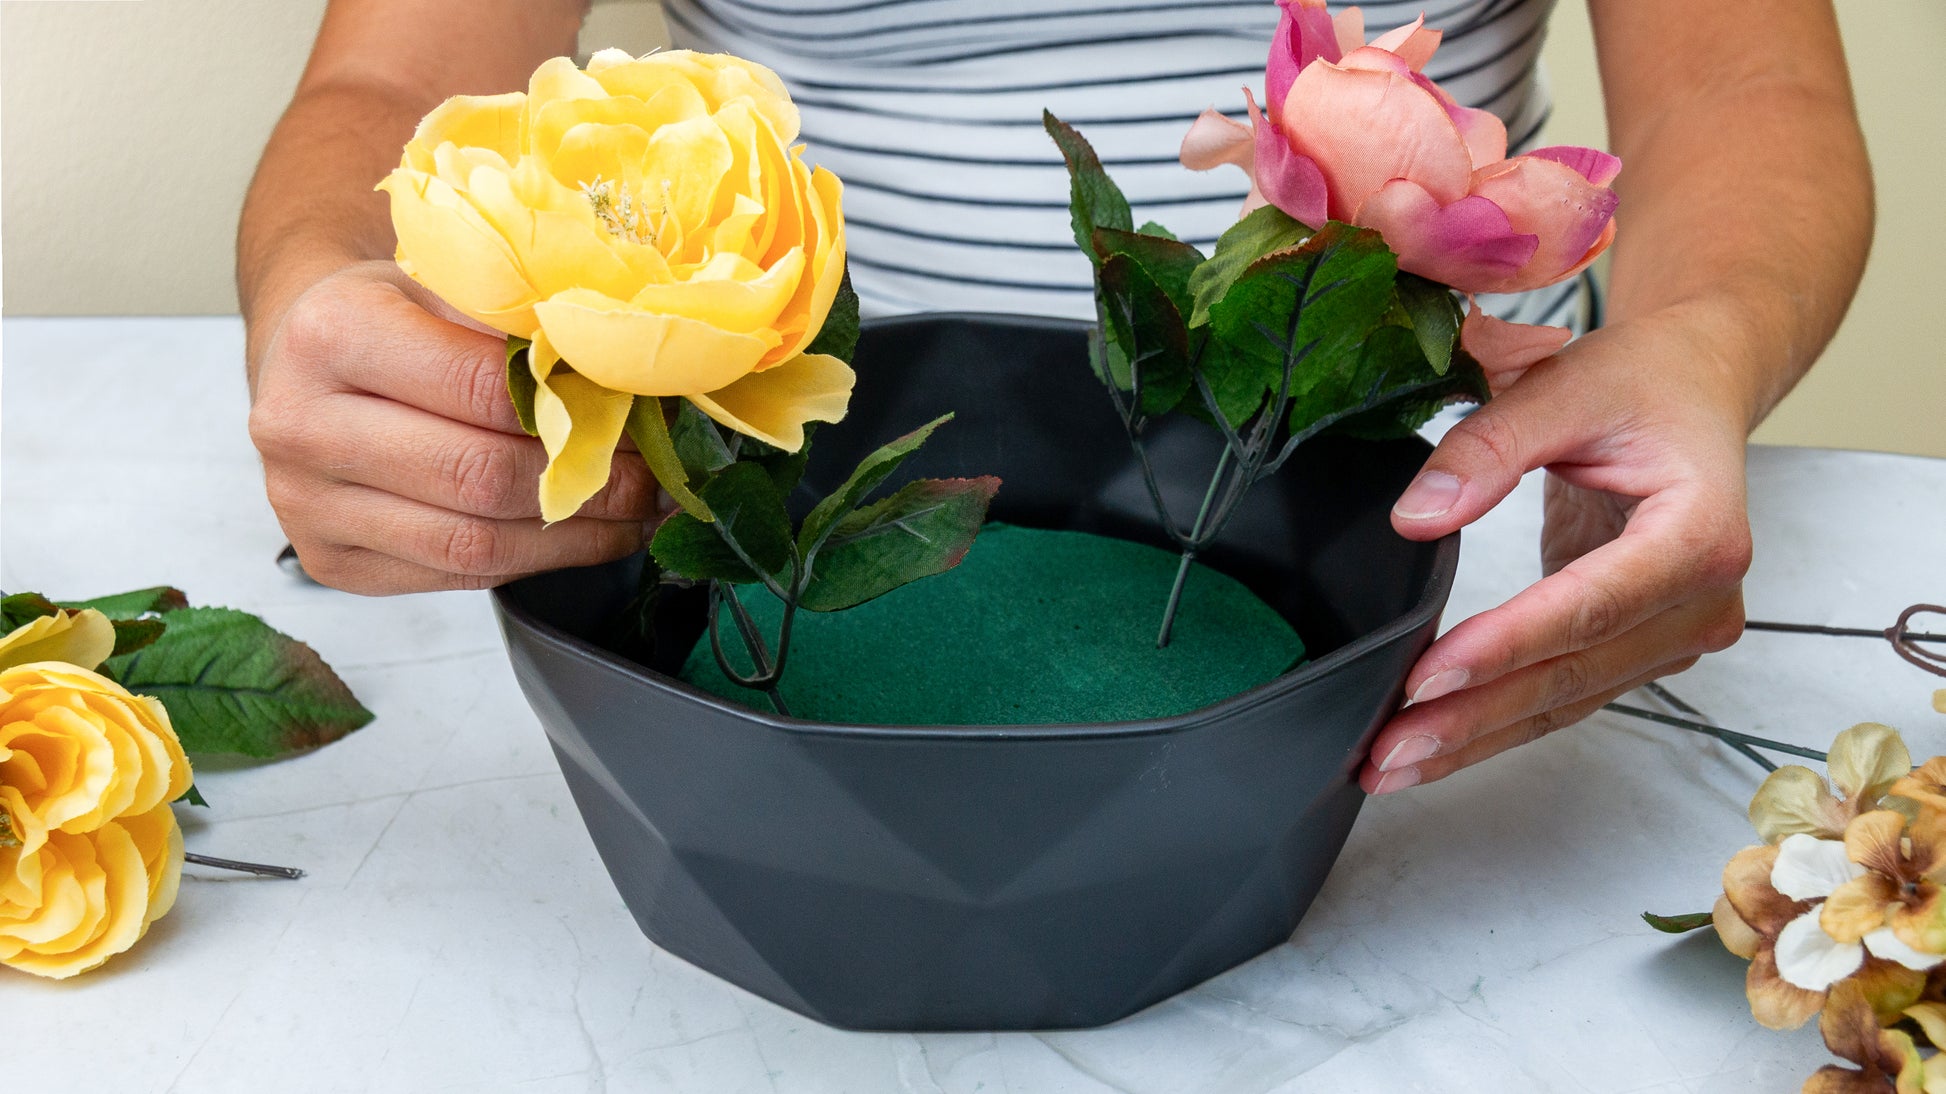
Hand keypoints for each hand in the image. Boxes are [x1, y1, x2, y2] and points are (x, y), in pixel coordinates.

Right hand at [247, 261, 659, 594]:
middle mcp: (301, 426)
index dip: (576, 409)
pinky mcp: (333, 564)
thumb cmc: (390, 314)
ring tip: (637, 514)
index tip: (643, 414)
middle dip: (588, 483)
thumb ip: (520, 324)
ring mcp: (307, 506)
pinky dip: (537, 560)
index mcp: (332, 334)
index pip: (482, 389)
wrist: (304, 359)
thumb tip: (630, 374)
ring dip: (575, 536)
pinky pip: (459, 575)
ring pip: (474, 544)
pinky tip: (584, 535)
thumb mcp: (446, 283)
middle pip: (479, 476)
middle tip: (658, 477)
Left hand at [1360, 308, 1753, 792]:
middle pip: (1573, 673)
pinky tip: (1433, 745)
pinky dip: (1495, 723)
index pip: (1590, 606)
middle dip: (1472, 718)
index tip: (1427, 677)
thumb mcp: (1565, 383)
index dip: (1505, 647)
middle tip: (1387, 750)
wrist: (1693, 386)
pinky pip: (1562, 695)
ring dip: (1475, 738)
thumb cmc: (1641, 381)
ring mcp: (1675, 633)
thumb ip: (1487, 445)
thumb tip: (1416, 517)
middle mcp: (1701, 600)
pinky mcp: (1639, 647)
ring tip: (1390, 764)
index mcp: (1700, 533)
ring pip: (1565, 701)